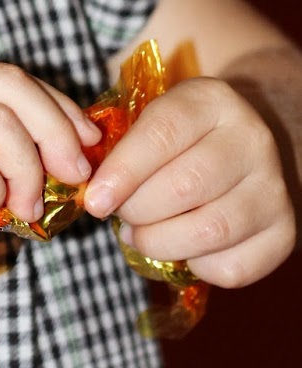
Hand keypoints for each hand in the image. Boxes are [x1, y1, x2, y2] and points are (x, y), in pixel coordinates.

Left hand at [83, 77, 295, 286]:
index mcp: (212, 101)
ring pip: (209, 230)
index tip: (94, 200)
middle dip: (137, 210)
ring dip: (160, 242)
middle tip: (119, 214)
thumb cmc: (178, 137)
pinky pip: (231, 267)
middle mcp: (252, 140)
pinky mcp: (283, 233)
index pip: (162, 134)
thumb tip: (85, 185)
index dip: (123, 171)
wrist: (240, 149)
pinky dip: (195, 266)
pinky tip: (182, 247)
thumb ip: (116, 142)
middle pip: (184, 186)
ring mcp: (274, 188)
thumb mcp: (151, 118)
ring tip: (140, 234)